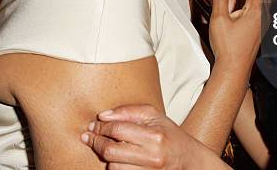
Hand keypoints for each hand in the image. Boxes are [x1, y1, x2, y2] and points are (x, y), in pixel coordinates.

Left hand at [81, 104, 227, 169]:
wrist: (187, 159)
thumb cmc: (169, 134)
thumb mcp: (154, 115)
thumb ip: (128, 112)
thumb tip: (103, 116)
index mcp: (154, 136)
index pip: (117, 130)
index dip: (101, 127)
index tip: (93, 125)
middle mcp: (151, 156)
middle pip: (110, 151)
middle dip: (96, 142)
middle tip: (89, 136)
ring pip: (113, 167)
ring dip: (106, 156)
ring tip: (106, 147)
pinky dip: (115, 167)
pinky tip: (116, 158)